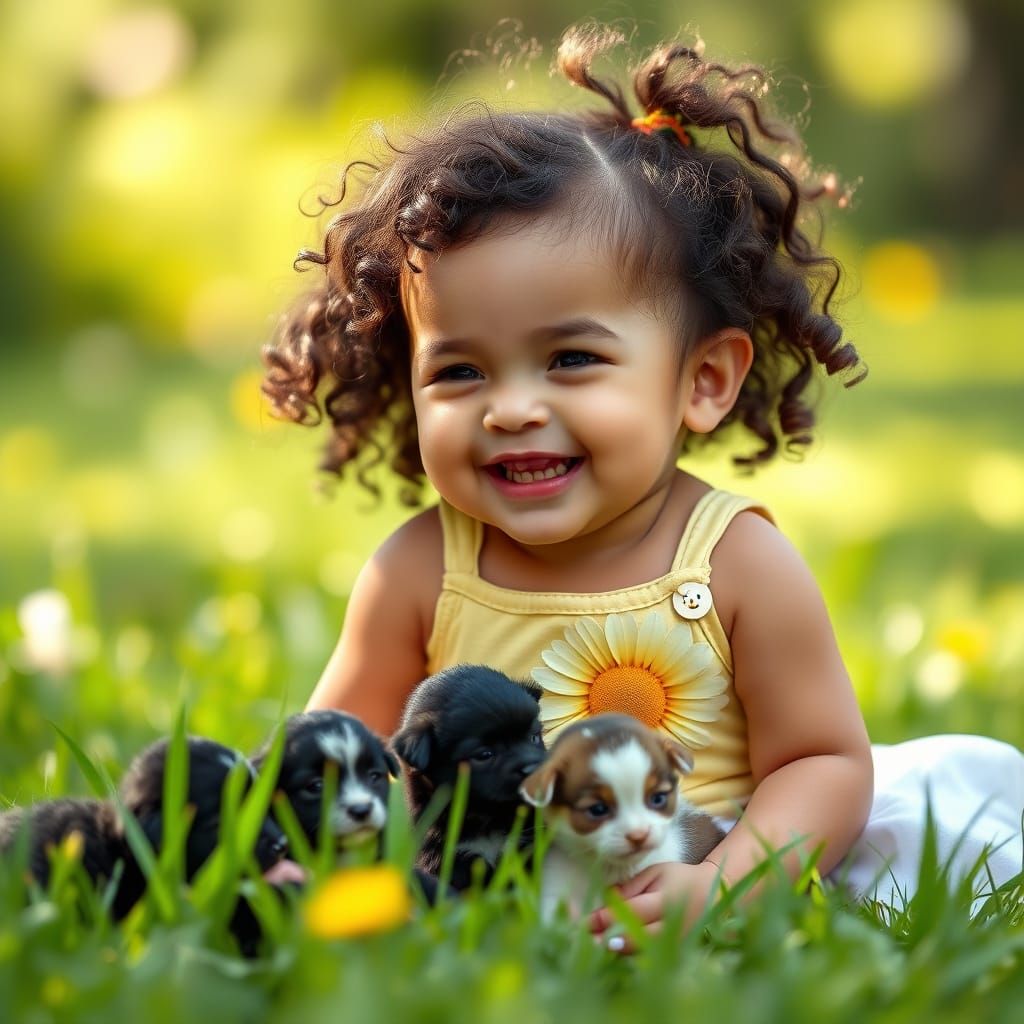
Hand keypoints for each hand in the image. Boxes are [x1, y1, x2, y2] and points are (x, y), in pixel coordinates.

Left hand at [589, 860, 721, 952]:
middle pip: (636, 938)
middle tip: (585, 939)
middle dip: (608, 940)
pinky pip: (650, 958)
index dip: (607, 918)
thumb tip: (604, 901)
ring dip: (617, 951)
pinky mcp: (677, 953)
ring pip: (642, 953)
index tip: (585, 921)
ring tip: (594, 947)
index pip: (632, 912)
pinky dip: (630, 956)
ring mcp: (677, 943)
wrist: (710, 893)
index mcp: (667, 901)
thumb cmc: (677, 878)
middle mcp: (674, 925)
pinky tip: (614, 951)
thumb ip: (630, 888)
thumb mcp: (653, 874)